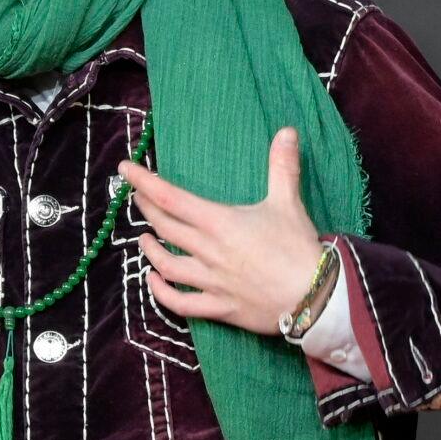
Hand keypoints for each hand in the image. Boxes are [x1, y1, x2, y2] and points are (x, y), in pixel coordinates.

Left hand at [116, 127, 326, 337]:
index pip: (171, 197)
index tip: (126, 170)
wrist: (314, 296)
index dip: (144, 182)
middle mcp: (208, 251)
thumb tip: (286, 131)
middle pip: (164, 227)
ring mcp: (210, 282)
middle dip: (147, 209)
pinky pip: (180, 303)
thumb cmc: (299, 247)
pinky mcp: (219, 308)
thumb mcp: (288, 202)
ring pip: (166, 265)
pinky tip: (153, 280)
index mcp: (219, 222)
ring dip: (150, 250)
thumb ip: (282, 166)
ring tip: (143, 238)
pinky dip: (161, 293)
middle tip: (138, 197)